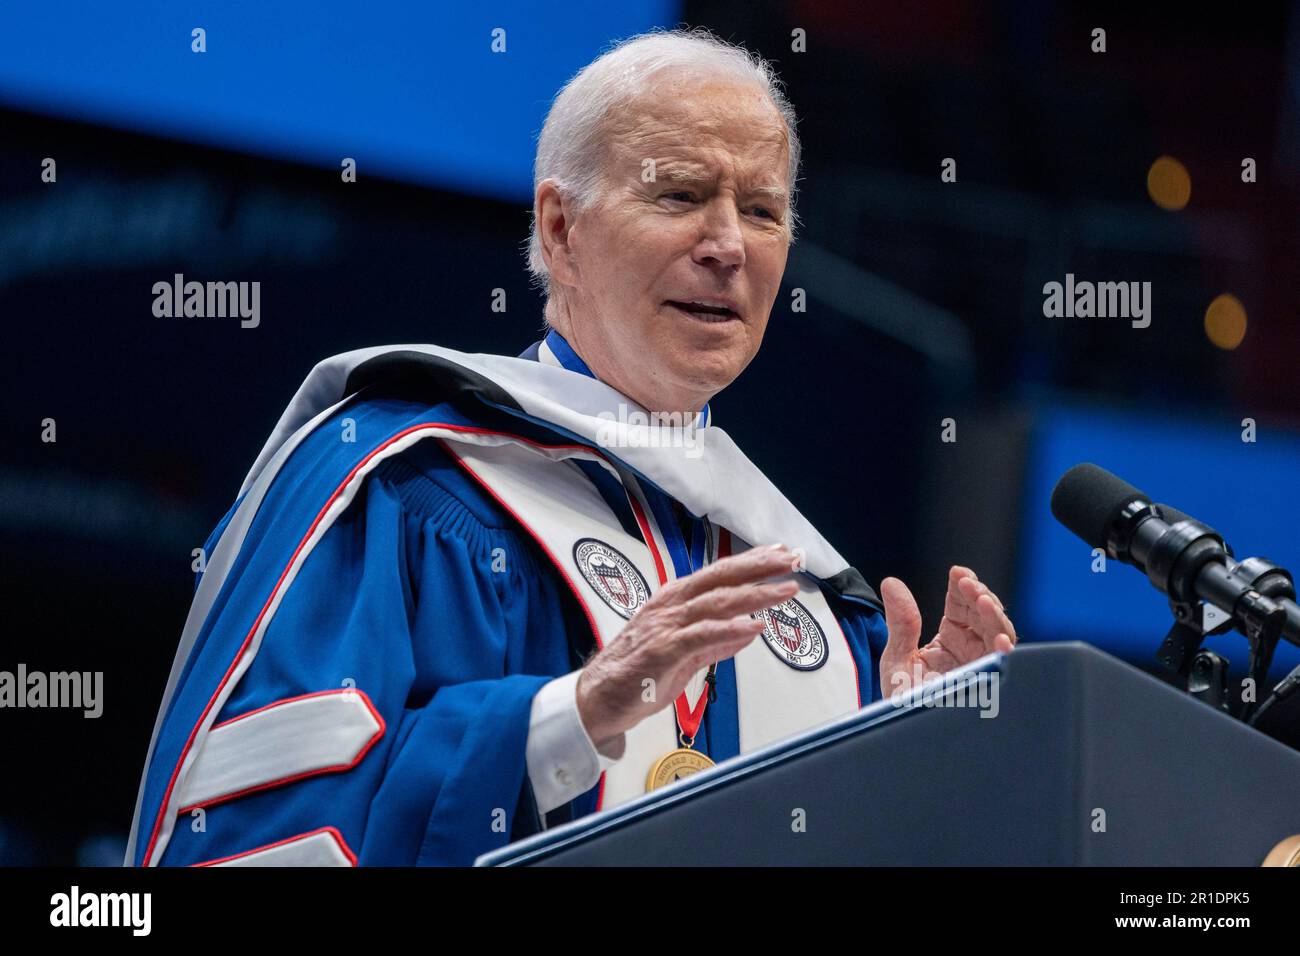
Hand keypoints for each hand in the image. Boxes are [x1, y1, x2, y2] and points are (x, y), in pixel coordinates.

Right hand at [576, 544, 801, 755]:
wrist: (596, 700)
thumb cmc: (635, 675)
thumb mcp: (684, 656)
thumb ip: (715, 643)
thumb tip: (747, 631)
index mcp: (675, 601)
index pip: (719, 574)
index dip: (751, 561)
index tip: (778, 552)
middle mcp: (671, 606)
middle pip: (721, 578)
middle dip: (759, 567)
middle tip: (790, 558)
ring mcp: (666, 626)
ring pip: (716, 603)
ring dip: (754, 595)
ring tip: (784, 590)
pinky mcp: (662, 650)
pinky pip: (701, 635)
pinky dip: (730, 629)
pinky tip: (753, 626)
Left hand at [878, 565, 1016, 699]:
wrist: (903, 738)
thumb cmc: (902, 703)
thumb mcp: (897, 659)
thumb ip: (900, 622)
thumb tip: (892, 582)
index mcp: (949, 639)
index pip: (960, 604)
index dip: (962, 586)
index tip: (958, 573)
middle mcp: (970, 650)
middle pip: (984, 614)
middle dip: (980, 595)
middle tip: (969, 585)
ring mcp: (982, 665)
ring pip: (999, 633)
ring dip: (995, 615)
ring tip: (983, 601)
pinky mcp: (990, 685)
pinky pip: (1005, 666)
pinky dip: (1007, 652)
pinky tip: (1001, 641)